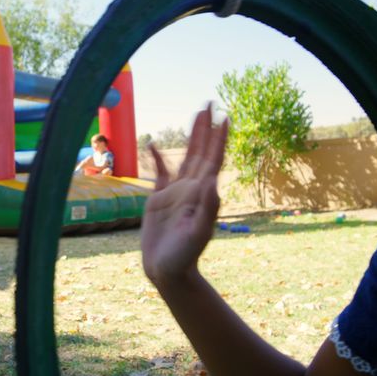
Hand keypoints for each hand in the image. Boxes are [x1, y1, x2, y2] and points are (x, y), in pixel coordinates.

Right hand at [141, 103, 228, 287]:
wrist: (168, 272)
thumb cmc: (184, 256)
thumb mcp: (197, 233)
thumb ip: (206, 208)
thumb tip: (213, 182)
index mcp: (202, 193)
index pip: (212, 159)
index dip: (218, 138)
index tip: (224, 116)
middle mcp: (191, 188)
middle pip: (200, 151)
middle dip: (206, 127)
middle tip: (210, 103)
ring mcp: (176, 193)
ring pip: (185, 156)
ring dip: (191, 135)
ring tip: (196, 114)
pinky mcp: (159, 200)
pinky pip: (160, 173)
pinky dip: (157, 158)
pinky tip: (152, 145)